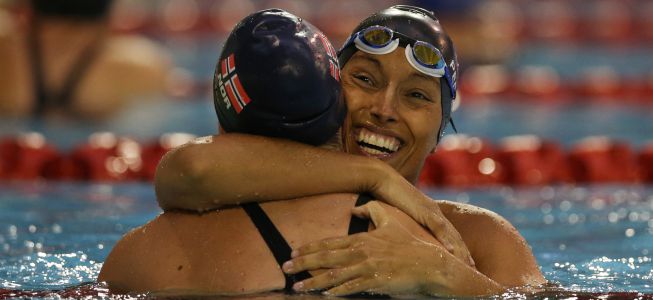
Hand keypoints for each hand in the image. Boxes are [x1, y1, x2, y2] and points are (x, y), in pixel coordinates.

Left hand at [282, 201, 453, 295]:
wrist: (429, 263)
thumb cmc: (409, 243)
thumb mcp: (391, 221)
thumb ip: (373, 211)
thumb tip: (356, 209)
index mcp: (361, 239)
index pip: (329, 244)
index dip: (309, 248)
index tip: (293, 253)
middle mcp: (361, 252)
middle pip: (325, 258)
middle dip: (303, 264)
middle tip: (285, 269)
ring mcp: (367, 268)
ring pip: (334, 276)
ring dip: (313, 282)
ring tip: (297, 287)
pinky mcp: (375, 282)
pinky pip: (351, 288)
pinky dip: (336, 291)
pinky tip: (324, 295)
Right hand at [373, 174, 474, 266]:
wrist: (383, 179)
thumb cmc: (389, 195)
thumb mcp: (401, 214)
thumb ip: (407, 224)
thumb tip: (405, 238)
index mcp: (431, 213)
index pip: (449, 234)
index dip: (458, 248)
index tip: (465, 263)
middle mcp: (435, 212)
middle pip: (454, 236)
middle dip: (464, 253)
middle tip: (474, 269)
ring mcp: (431, 210)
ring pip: (450, 233)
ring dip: (460, 250)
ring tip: (468, 265)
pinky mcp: (423, 209)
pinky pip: (437, 226)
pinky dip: (445, 238)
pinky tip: (451, 251)